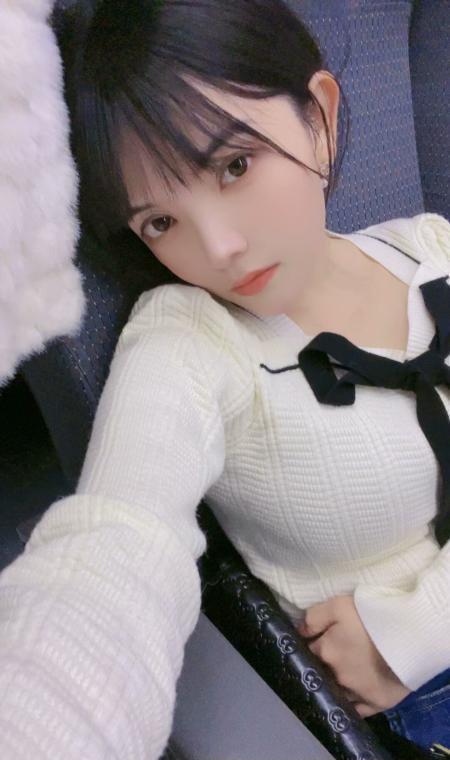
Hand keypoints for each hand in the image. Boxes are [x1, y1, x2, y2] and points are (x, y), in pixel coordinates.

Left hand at [297, 595, 411, 716]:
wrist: (410, 635)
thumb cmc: (371, 616)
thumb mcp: (338, 605)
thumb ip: (314, 617)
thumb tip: (300, 632)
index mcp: (325, 652)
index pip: (308, 651)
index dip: (312, 645)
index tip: (314, 641)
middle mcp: (336, 676)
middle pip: (322, 672)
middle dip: (324, 665)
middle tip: (334, 655)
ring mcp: (355, 693)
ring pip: (337, 691)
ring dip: (337, 684)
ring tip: (345, 674)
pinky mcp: (376, 704)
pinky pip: (357, 709)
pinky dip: (353, 703)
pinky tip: (353, 695)